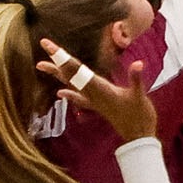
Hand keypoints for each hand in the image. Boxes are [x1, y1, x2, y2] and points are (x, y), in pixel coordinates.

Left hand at [37, 39, 156, 140]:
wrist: (138, 138)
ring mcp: (95, 101)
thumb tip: (138, 63)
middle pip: (71, 74)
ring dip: (58, 73)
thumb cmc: (140, 116)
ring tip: (41, 65)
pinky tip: (60, 93)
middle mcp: (94, 94)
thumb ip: (136, 79)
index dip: (65, 58)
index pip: (79, 70)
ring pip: (72, 84)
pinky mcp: (99, 107)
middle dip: (57, 60)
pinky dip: (70, 95)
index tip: (52, 47)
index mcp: (101, 89)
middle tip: (44, 44)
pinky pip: (80, 99)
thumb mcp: (139, 96)